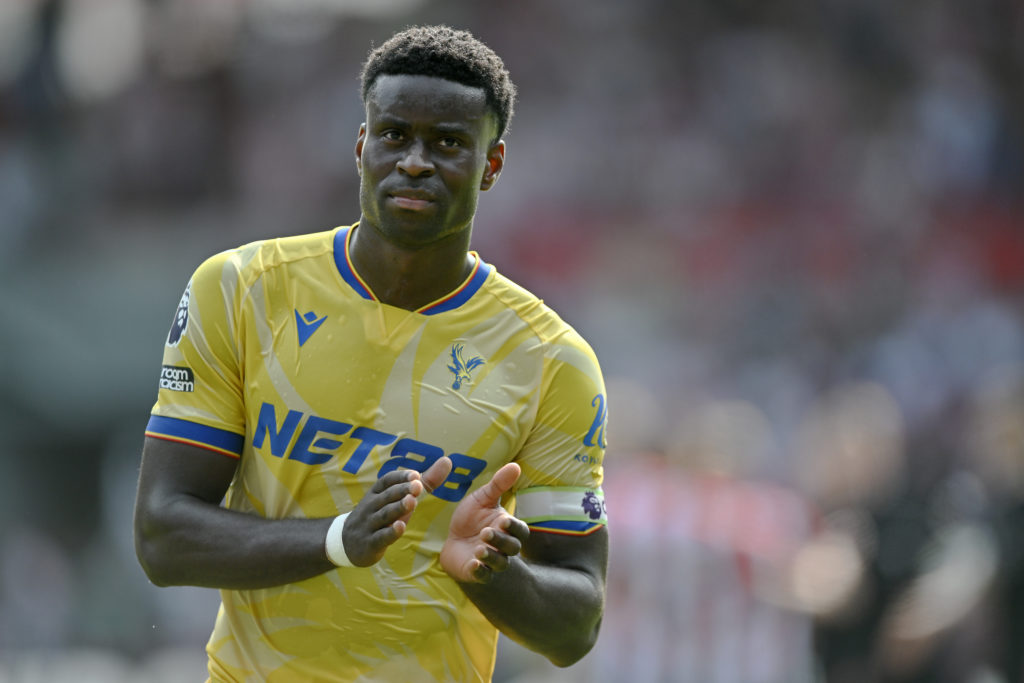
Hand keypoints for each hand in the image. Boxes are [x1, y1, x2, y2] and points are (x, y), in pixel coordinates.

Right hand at [342, 456, 452, 566]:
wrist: (348, 543)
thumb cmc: (381, 515)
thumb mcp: (398, 497)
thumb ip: (425, 481)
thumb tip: (447, 461)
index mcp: (377, 492)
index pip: (387, 480)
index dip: (400, 477)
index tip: (415, 474)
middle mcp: (371, 505)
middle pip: (387, 495)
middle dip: (402, 490)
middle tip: (417, 486)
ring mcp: (369, 524)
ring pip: (384, 514)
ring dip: (398, 507)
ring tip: (412, 502)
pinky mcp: (370, 543)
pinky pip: (380, 536)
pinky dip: (390, 532)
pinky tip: (400, 527)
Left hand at [440, 462, 529, 582]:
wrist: (453, 541)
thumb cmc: (472, 518)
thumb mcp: (483, 499)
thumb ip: (499, 484)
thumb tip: (516, 465)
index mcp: (508, 528)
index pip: (520, 530)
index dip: (513, 527)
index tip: (503, 520)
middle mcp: (504, 547)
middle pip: (512, 547)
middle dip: (500, 540)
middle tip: (486, 532)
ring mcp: (492, 562)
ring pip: (499, 563)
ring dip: (491, 557)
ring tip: (479, 550)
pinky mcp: (477, 574)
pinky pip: (483, 576)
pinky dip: (480, 572)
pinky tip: (473, 565)